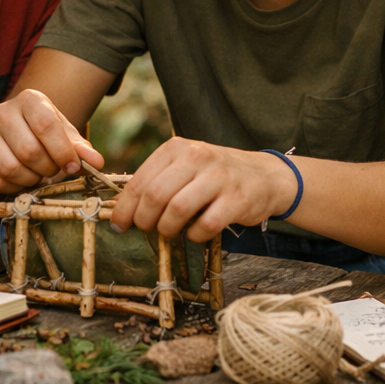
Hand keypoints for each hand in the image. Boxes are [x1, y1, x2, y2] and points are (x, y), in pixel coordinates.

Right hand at [0, 89, 102, 192]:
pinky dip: (13, 187)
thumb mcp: (63, 134)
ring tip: (37, 174)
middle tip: (53, 170)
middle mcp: (3, 112)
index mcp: (29, 100)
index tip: (73, 167)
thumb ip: (80, 148)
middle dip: (47, 168)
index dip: (62, 151)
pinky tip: (21, 180)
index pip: (46, 125)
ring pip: (10, 168)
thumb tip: (97, 162)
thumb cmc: (41, 134)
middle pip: (29, 150)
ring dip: (30, 179)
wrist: (5, 136)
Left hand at [109, 139, 298, 241]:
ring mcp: (219, 177)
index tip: (119, 226)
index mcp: (178, 148)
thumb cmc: (216, 176)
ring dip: (168, 229)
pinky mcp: (237, 199)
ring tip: (170, 232)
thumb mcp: (185, 167)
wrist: (265, 176)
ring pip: (178, 210)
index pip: (141, 180)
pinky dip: (195, 235)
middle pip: (156, 195)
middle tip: (147, 230)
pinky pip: (205, 225)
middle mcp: (198, 157)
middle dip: (144, 220)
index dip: (125, 207)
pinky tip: (196, 233)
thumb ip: (157, 181)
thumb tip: (120, 208)